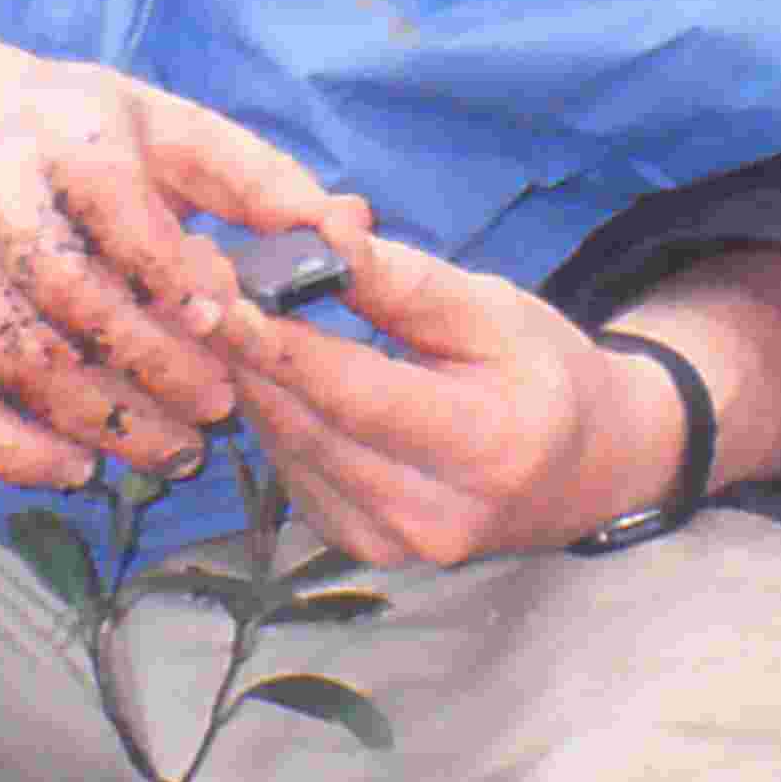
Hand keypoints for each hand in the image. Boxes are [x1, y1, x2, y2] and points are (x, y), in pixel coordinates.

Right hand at [0, 42, 351, 494]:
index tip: (226, 319)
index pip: (114, 203)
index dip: (171, 270)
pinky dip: (11, 450)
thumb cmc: (76, 135)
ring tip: (180, 449)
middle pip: (67, 294)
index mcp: (62, 133)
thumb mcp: (167, 125)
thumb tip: (349, 231)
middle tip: (220, 405)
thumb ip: (257, 180)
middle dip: (152, 362)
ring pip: (18, 360)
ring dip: (104, 420)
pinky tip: (79, 468)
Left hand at [216, 227, 670, 566]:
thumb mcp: (491, 308)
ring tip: (217, 318)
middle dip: (245, 355)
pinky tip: (266, 375)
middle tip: (193, 288)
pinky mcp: (370, 551)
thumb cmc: (542, 372)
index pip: (359, 393)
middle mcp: (437, 514)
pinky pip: (299, 477)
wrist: (586, 470)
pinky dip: (277, 420)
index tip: (217, 293)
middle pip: (312, 428)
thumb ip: (401, 280)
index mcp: (487, 444)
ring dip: (251, 384)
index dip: (280, 344)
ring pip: (293, 453)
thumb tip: (320, 230)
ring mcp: (399, 545)